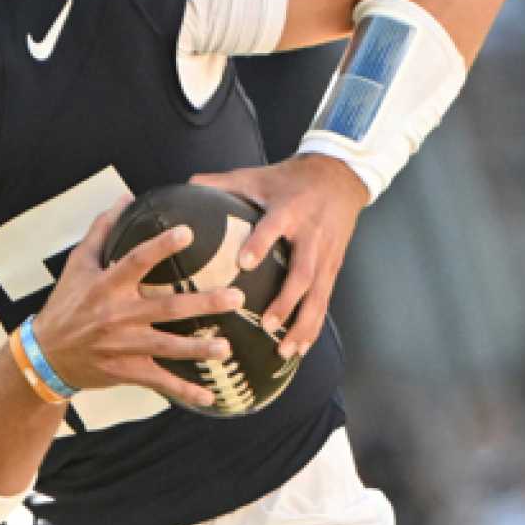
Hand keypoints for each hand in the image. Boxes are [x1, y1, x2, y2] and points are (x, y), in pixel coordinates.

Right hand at [33, 198, 246, 408]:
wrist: (47, 354)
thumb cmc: (67, 303)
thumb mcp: (78, 264)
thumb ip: (102, 230)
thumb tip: (125, 197)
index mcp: (106, 285)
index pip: (136, 261)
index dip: (161, 246)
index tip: (188, 232)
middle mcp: (116, 315)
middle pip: (166, 308)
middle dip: (203, 304)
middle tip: (236, 297)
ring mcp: (123, 346)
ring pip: (168, 347)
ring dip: (199, 349)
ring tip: (227, 348)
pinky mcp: (126, 371)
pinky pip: (159, 381)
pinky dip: (184, 391)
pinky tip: (210, 396)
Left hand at [191, 154, 367, 358]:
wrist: (340, 175)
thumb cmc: (290, 178)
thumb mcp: (257, 175)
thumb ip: (221, 182)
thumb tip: (184, 186)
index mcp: (289, 210)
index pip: (274, 227)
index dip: (261, 243)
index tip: (243, 263)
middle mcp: (310, 235)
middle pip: (302, 272)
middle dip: (286, 301)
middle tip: (266, 324)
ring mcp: (326, 254)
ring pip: (318, 294)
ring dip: (302, 324)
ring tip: (284, 349)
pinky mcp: (334, 267)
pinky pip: (324, 301)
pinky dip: (313, 326)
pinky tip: (300, 349)